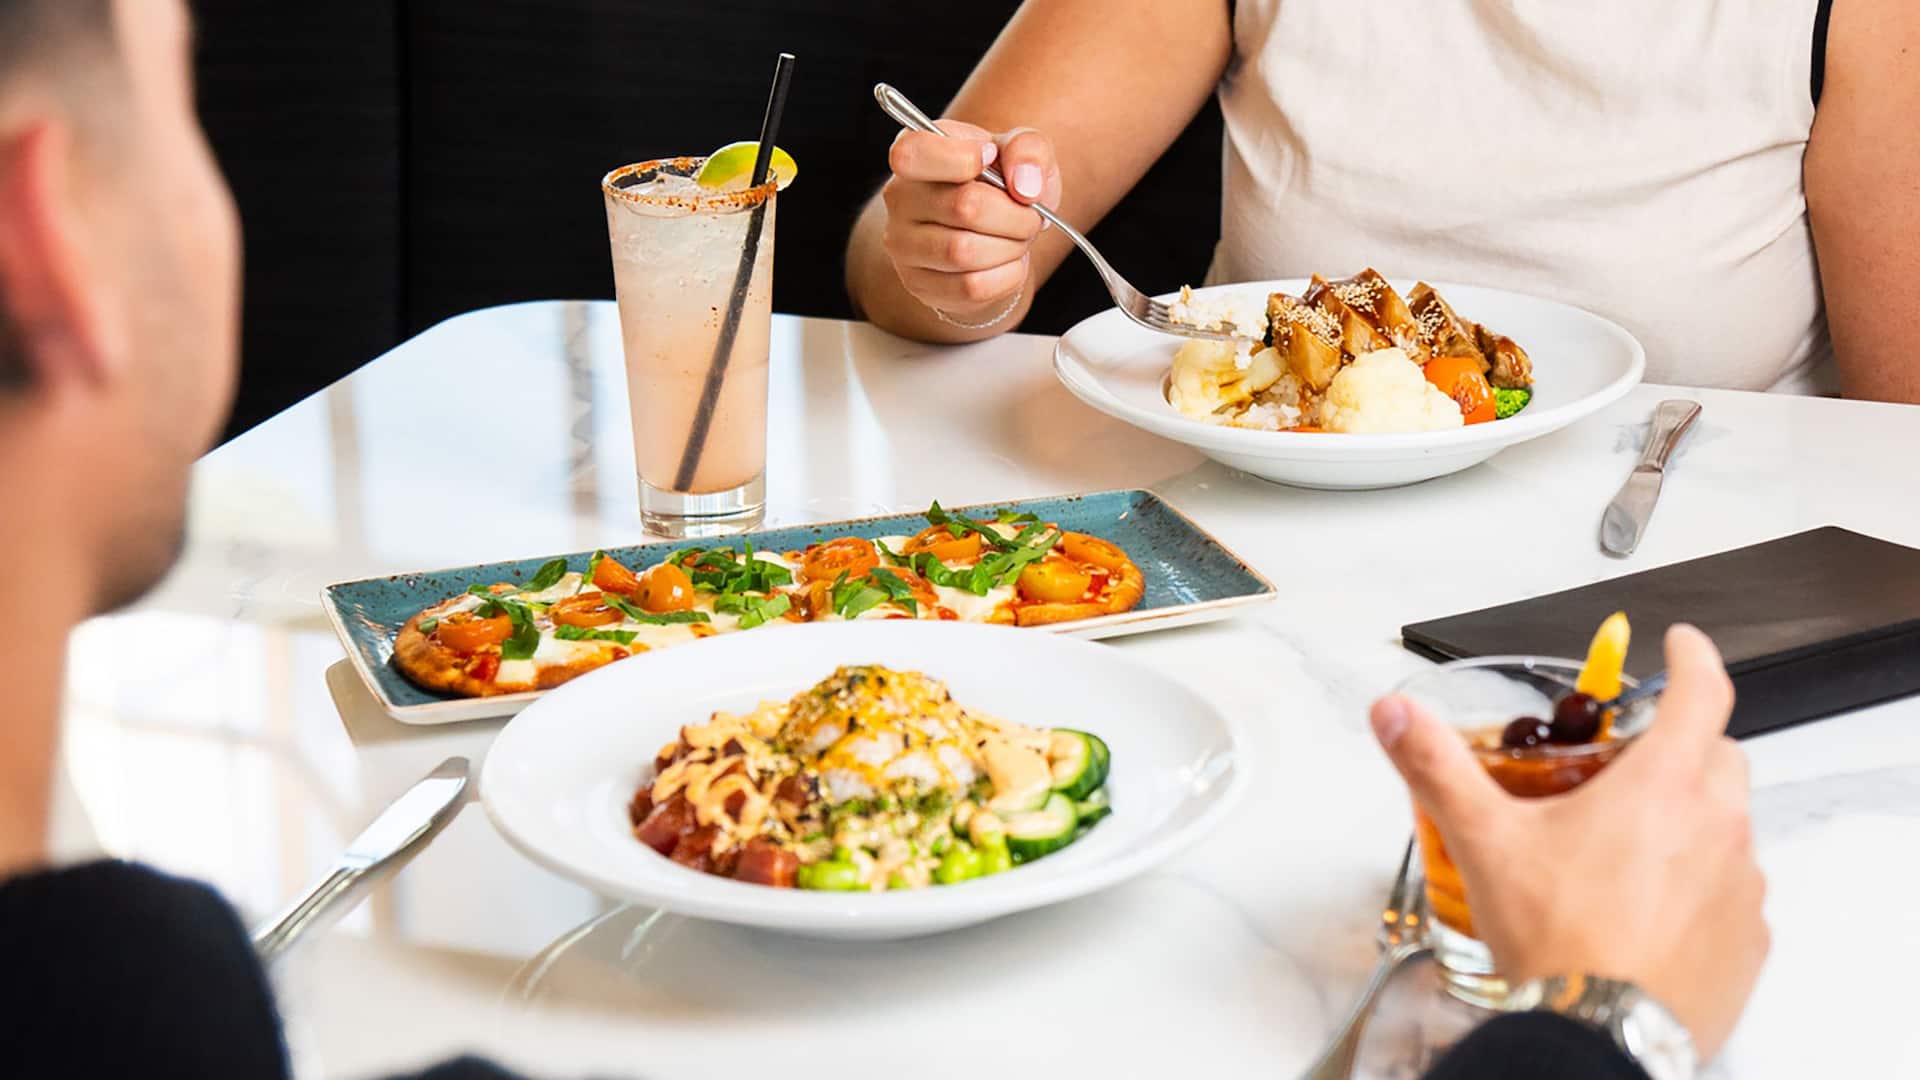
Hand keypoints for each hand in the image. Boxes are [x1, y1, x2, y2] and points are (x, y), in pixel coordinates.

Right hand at [879, 121, 1061, 321]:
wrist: (991, 231)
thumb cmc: (1000, 182)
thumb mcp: (1019, 151)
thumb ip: (1027, 149)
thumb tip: (1025, 186)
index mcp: (913, 151)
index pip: (913, 154)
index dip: (964, 158)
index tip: (991, 159)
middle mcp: (899, 198)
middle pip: (964, 207)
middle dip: (1016, 216)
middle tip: (1030, 217)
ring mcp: (903, 245)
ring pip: (965, 253)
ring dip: (1012, 248)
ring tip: (1019, 240)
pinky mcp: (918, 283)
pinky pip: (971, 287)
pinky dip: (1007, 276)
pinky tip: (1010, 264)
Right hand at [1370, 624, 1767, 1060]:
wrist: (1599, 1039)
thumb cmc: (1558, 941)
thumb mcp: (1483, 840)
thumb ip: (1435, 766)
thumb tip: (1396, 714)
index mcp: (1663, 788)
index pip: (1703, 692)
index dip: (1692, 657)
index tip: (1682, 644)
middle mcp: (1717, 829)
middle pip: (1719, 757)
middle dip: (1681, 747)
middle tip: (1626, 767)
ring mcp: (1741, 888)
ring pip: (1727, 826)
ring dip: (1688, 822)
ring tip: (1622, 851)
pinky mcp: (1747, 942)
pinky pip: (1732, 892)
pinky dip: (1699, 885)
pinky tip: (1644, 910)